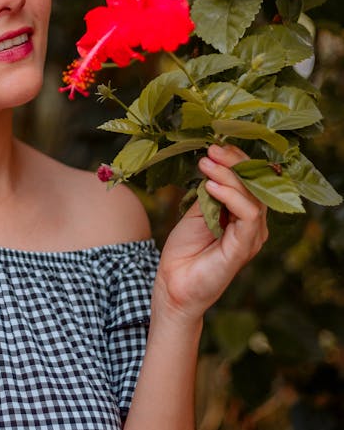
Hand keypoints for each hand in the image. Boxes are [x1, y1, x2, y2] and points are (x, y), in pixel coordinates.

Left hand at [153, 144, 268, 326]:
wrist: (173, 283)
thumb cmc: (184, 249)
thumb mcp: (197, 211)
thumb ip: (211, 191)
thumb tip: (214, 163)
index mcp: (244, 213)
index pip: (251, 180)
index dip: (236, 160)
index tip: (214, 146)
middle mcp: (253, 223)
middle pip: (256, 185)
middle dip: (234, 162)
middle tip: (213, 149)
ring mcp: (252, 236)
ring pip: (253, 197)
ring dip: (229, 176)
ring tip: (206, 164)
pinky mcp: (244, 247)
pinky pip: (248, 216)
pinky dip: (231, 197)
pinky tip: (210, 186)